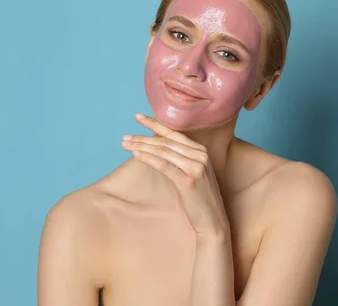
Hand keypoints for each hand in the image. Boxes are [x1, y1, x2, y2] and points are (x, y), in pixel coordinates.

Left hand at [121, 114, 230, 239]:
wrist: (212, 220)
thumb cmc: (199, 198)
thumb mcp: (191, 173)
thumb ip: (179, 159)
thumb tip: (154, 147)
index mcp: (201, 150)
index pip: (173, 133)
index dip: (154, 124)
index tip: (138, 117)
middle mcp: (200, 155)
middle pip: (166, 142)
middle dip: (143, 137)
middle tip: (125, 137)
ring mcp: (196, 167)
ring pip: (163, 151)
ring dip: (142, 146)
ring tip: (125, 145)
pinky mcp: (188, 181)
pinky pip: (164, 165)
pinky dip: (149, 158)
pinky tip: (136, 154)